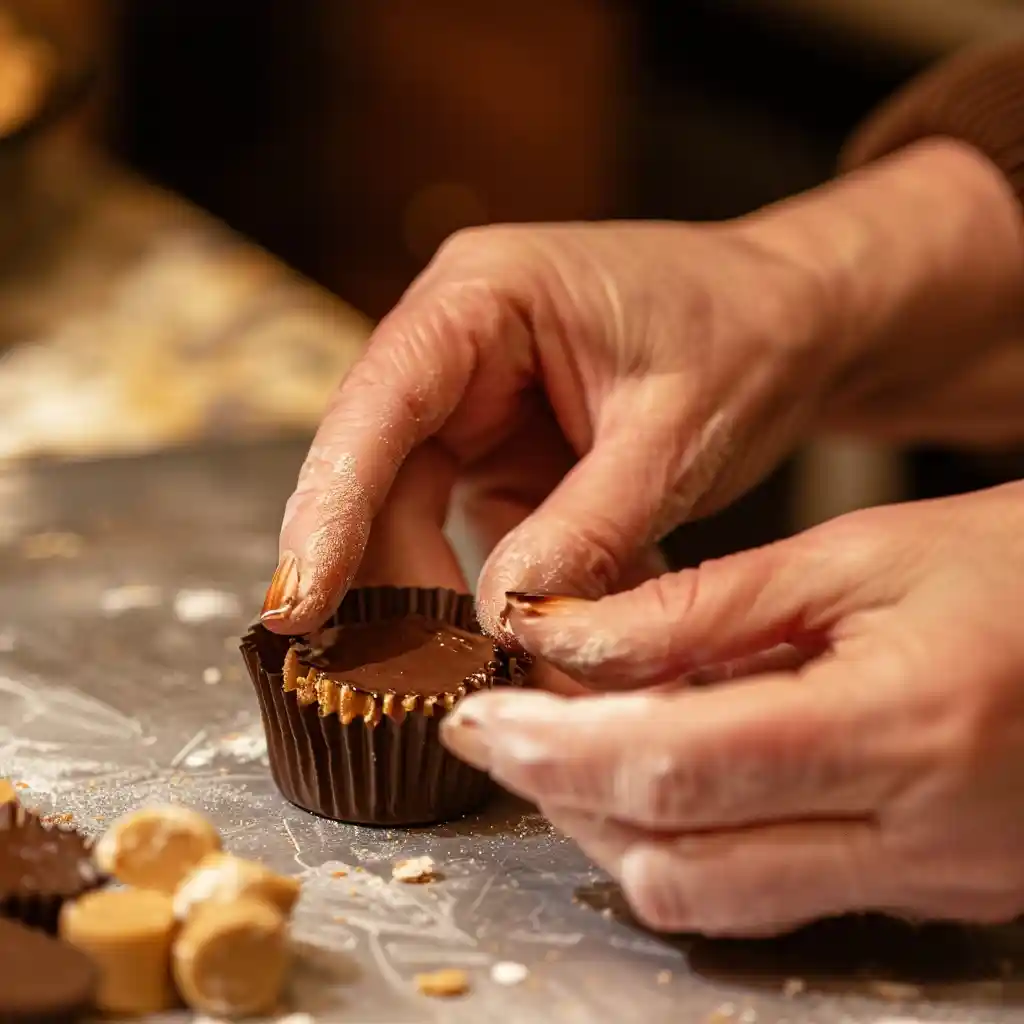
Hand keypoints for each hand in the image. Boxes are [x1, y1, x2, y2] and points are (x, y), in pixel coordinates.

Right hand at [261, 139, 1022, 638]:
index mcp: (484, 297)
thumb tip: (504, 618)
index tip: (297, 606)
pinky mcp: (506, 461)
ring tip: (463, 680)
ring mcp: (476, 409)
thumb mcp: (675, 432)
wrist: (799, 323)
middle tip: (389, 679)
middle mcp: (459, 350)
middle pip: (379, 471)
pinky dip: (499, 599)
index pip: (379, 403)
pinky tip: (529, 653)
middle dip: (382, 577)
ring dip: (440, 602)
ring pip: (417, 517)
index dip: (328, 507)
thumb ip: (588, 524)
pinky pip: (477, 538)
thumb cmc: (746, 335)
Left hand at [441, 483, 1023, 935]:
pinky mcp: (923, 895)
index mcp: (899, 725)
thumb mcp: (859, 553)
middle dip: (564, 798)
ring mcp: (923, 883)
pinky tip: (664, 770)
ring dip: (615, 827)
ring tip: (569, 743)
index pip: (679, 769)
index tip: (482, 717)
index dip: (556, 750)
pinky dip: (689, 839)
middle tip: (510, 727)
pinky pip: (769, 894)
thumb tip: (575, 637)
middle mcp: (915, 836)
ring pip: (713, 901)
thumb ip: (707, 604)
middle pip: (679, 862)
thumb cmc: (1014, 566)